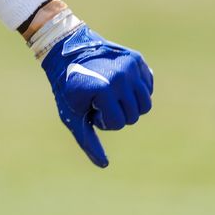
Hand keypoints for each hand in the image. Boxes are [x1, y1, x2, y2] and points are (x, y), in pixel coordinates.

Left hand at [41, 24, 153, 167]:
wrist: (66, 49)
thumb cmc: (67, 87)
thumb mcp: (72, 115)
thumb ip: (88, 140)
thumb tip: (104, 165)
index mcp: (103, 90)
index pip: (118, 124)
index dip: (103, 120)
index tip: (90, 107)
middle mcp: (120, 77)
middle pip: (135, 115)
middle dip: (117, 113)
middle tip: (100, 100)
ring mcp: (130, 66)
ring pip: (146, 103)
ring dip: (130, 104)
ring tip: (111, 94)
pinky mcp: (136, 59)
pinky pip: (148, 86)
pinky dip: (137, 90)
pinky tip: (120, 83)